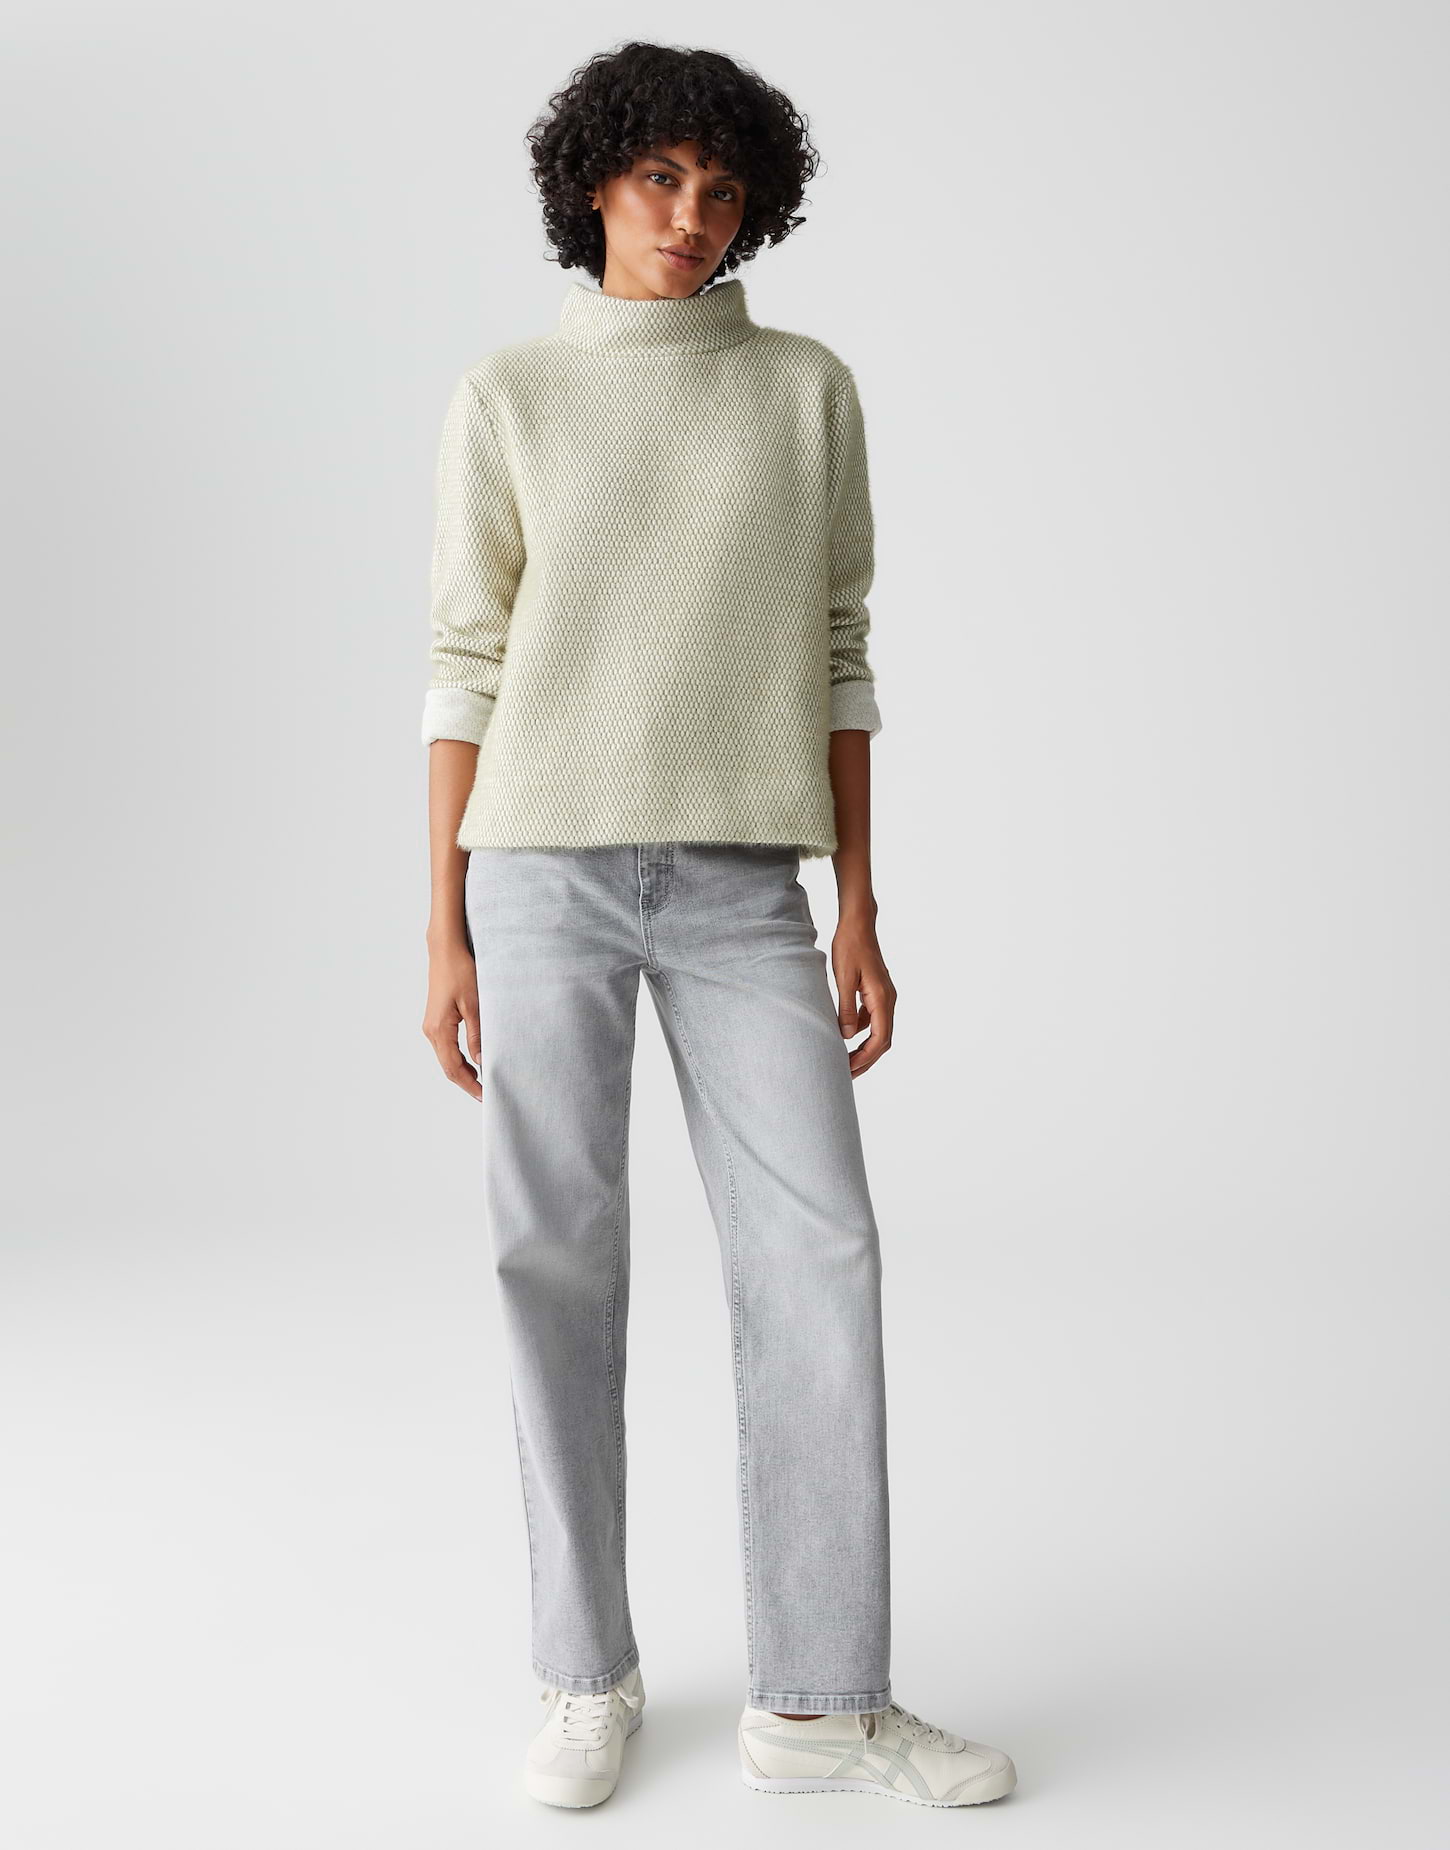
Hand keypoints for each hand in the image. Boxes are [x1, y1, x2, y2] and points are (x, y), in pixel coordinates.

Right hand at [422, 938, 482, 1099]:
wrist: (445, 950)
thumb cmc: (460, 972)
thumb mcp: (474, 1004)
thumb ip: (477, 1035)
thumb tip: (482, 1062)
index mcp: (439, 1030)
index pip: (454, 1068)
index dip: (469, 1084)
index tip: (485, 1095)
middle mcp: (431, 1031)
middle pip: (448, 1067)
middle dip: (466, 1082)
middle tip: (486, 1093)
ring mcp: (431, 1026)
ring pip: (446, 1058)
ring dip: (463, 1071)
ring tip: (482, 1081)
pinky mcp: (436, 1020)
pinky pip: (446, 1047)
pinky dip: (459, 1059)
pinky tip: (473, 1062)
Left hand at [832, 915, 895, 1076]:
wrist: (858, 924)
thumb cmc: (849, 947)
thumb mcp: (843, 978)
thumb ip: (845, 1008)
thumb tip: (845, 1036)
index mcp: (882, 998)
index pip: (880, 1038)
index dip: (865, 1058)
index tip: (849, 1069)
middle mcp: (888, 999)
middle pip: (882, 1040)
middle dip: (866, 1060)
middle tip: (847, 1075)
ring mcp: (884, 997)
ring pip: (878, 1031)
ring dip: (864, 1049)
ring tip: (845, 1061)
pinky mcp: (876, 993)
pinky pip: (872, 1020)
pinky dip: (861, 1033)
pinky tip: (844, 1037)